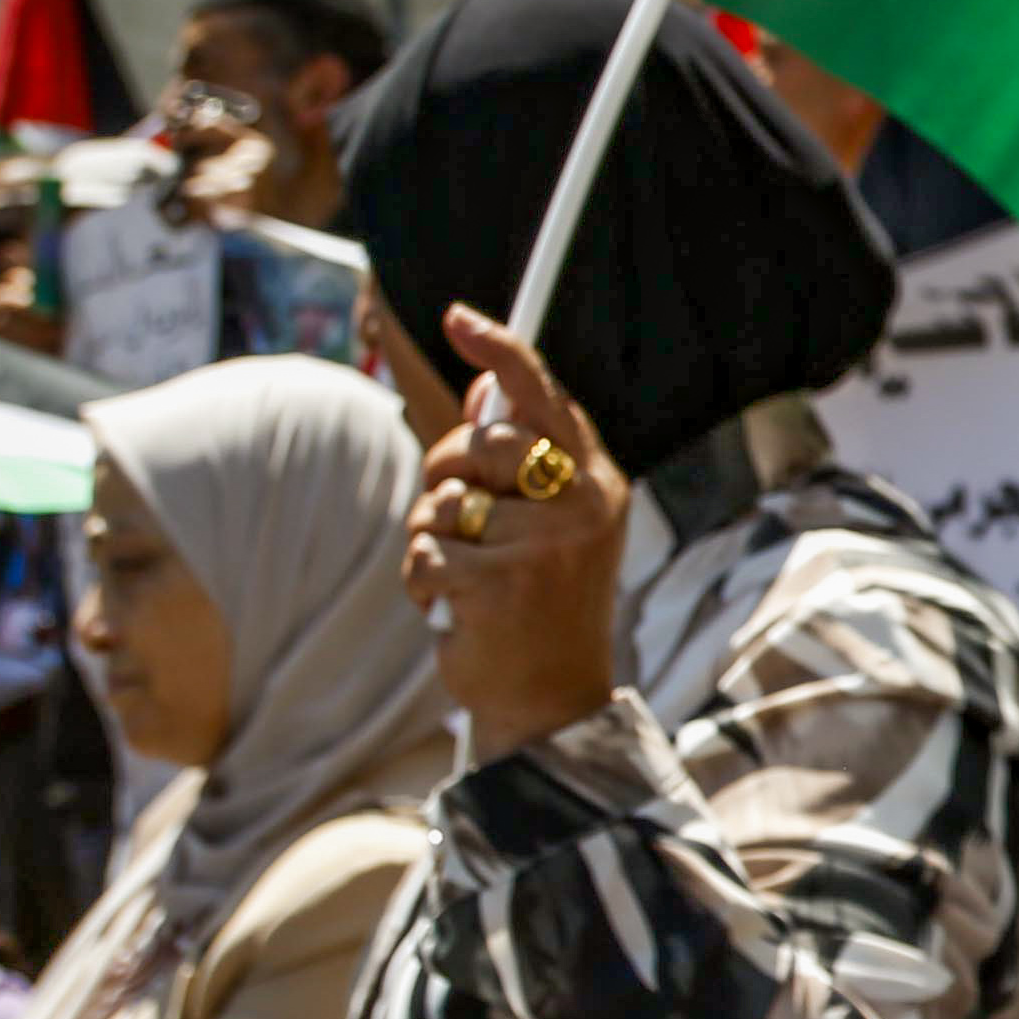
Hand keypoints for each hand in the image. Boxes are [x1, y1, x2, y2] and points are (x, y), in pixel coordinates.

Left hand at [401, 307, 628, 760]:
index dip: (500, 350)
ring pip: (441, 501)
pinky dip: (420, 582)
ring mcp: (544, 545)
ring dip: (433, 540)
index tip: (458, 317)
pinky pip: (422, 551)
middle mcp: (581, 506)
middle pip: (476, 442)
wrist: (552, 701)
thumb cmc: (542, 605)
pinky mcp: (498, 583)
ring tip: (466, 579)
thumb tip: (483, 387)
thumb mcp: (553, 525)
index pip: (547, 396)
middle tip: (460, 520)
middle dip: (445, 474)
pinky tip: (452, 609)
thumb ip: (525, 461)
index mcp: (598, 483)